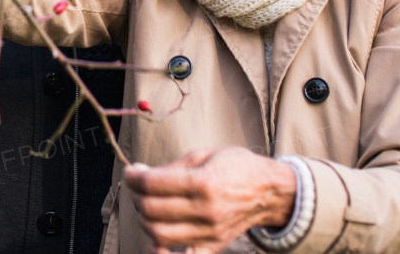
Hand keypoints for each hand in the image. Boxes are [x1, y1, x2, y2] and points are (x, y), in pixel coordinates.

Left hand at [123, 146, 296, 253]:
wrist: (269, 191)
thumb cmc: (237, 167)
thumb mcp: (204, 155)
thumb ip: (171, 167)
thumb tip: (140, 174)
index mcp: (203, 182)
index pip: (153, 184)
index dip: (133, 177)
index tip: (130, 172)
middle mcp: (206, 210)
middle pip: (152, 210)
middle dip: (137, 197)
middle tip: (138, 187)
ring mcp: (210, 232)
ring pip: (160, 234)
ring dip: (144, 219)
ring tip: (147, 205)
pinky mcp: (214, 245)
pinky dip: (163, 253)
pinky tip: (155, 242)